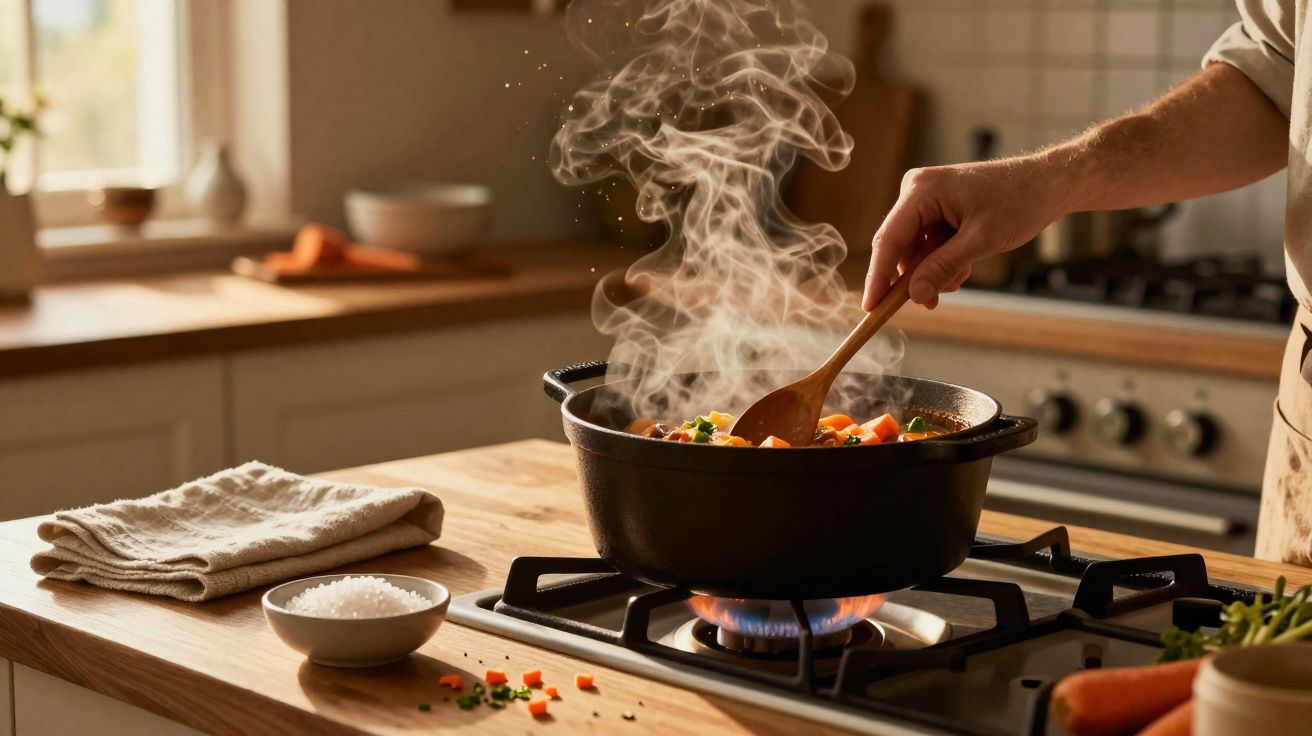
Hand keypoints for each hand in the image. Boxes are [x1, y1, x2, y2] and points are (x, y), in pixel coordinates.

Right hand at [862, 158, 1070, 309]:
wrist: (1047, 184)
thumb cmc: (1019, 202)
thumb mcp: (981, 241)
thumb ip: (942, 267)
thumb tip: (914, 295)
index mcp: (921, 190)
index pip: (889, 240)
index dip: (878, 277)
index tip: (870, 308)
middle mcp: (916, 191)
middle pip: (899, 248)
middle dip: (917, 277)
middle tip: (933, 303)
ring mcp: (925, 199)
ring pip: (914, 251)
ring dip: (934, 270)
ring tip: (962, 275)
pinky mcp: (935, 208)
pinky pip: (926, 244)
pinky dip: (942, 261)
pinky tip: (964, 265)